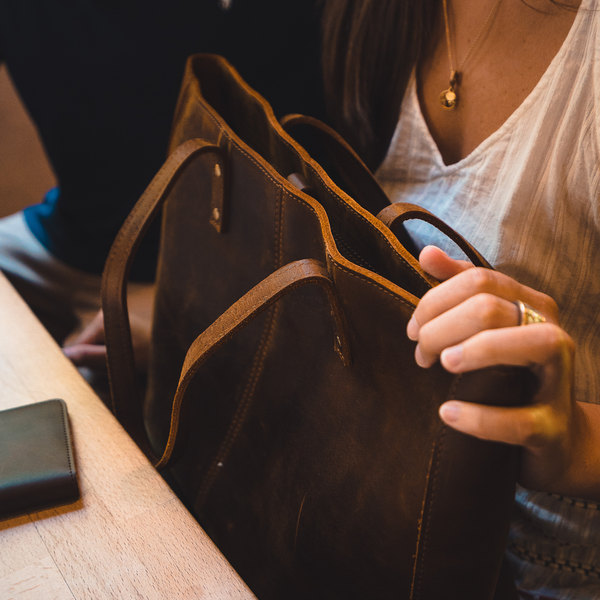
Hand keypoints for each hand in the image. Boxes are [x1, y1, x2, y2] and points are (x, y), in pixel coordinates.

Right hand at [63, 282, 154, 373]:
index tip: (100, 370)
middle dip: (96, 361)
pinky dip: (110, 356)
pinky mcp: (114, 327)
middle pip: (85, 348)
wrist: (170, 347)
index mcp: (101, 320)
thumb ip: (89, 357)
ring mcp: (109, 320)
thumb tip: (63, 356)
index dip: (84, 362)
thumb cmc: (148, 353)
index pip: (77, 347)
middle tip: (117, 364)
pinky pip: (103, 346)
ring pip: (93, 349)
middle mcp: (103, 316)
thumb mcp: (117, 357)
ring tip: (124, 360)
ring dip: (104, 360)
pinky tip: (124, 356)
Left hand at [407, 245, 594, 496]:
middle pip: (490, 307)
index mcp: (531, 304)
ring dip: (473, 351)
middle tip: (420, 354)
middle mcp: (551, 332)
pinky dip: (477, 417)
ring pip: (529, 343)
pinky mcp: (552, 426)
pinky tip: (447, 413)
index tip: (412, 329)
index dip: (434, 301)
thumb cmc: (509, 373)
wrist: (553, 436)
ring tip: (440, 365)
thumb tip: (427, 253)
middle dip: (440, 328)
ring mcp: (558, 379)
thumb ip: (458, 288)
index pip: (478, 279)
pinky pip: (519, 420)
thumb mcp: (485, 326)